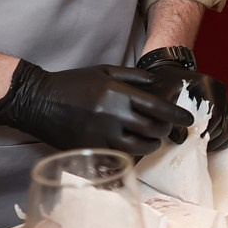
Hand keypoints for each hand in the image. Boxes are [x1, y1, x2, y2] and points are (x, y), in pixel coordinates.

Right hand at [0, 61, 192, 159]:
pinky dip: (130, 154)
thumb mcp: (104, 71)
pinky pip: (119, 156)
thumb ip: (133, 77)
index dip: (176, 115)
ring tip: (151, 138)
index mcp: (117, 93)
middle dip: (165, 131)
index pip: (157, 108)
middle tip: (167, 129)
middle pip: (152, 130)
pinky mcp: (91, 150)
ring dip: (150, 144)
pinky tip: (132, 147)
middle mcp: (112, 115)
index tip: (187, 119)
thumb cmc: (73, 83)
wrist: (40, 101)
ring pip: (138, 147)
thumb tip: (158, 84)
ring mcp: (101, 135)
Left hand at [134, 50, 227, 151]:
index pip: (215, 114)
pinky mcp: (224, 105)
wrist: (169, 72)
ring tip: (201, 145)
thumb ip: (171, 117)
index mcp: (208, 84)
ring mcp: (224, 97)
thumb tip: (182, 139)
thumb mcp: (162, 98)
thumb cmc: (164, 83)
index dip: (206, 131)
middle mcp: (220, 89)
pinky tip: (208, 141)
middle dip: (210, 137)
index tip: (194, 140)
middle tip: (195, 146)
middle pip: (224, 122)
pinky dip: (223, 137)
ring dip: (218, 140)